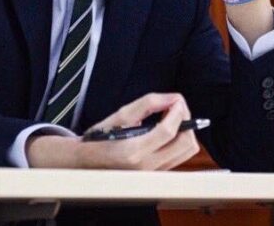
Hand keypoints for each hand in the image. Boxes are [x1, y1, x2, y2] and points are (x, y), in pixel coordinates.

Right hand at [27, 93, 199, 168]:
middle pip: (186, 144)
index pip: (168, 132)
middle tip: (175, 107)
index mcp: (134, 151)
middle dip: (186, 120)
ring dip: (184, 131)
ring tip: (170, 117)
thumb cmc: (100, 138)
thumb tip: (172, 99)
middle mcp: (147, 167)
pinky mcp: (158, 175)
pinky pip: (180, 157)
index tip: (177, 100)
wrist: (86, 162)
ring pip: (187, 152)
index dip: (178, 112)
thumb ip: (148, 104)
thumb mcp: (120, 115)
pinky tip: (166, 130)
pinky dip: (179, 140)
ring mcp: (154, 174)